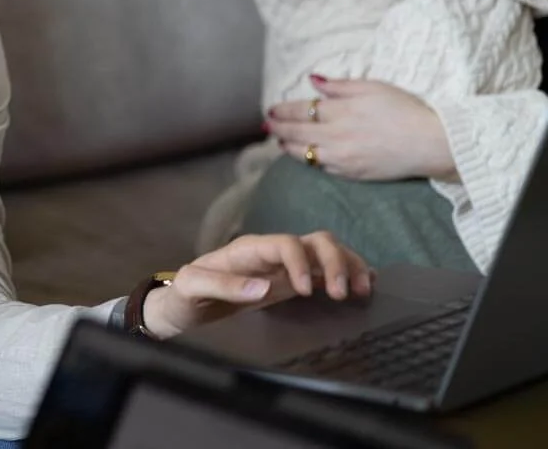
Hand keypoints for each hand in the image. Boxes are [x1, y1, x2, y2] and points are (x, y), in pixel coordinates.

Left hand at [143, 231, 373, 339]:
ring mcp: (283, 266)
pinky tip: (365, 284)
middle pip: (313, 241)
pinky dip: (348, 272)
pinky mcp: (291, 281)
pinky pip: (324, 269)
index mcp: (248, 250)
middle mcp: (270, 253)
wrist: (182, 306)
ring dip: (348, 265)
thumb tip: (264, 289)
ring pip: (325, 251)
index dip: (301, 262)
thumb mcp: (192, 288)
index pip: (285, 243)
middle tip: (344, 293)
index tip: (307, 291)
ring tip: (363, 289)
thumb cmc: (184, 295)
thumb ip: (223, 286)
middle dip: (334, 262)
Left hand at [266, 75, 455, 180]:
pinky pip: (321, 167)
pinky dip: (308, 160)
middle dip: (277, 128)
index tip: (271, 109)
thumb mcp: (373, 87)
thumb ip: (339, 86)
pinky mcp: (351, 174)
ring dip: (287, 146)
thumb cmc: (405, 110)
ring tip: (279, 140)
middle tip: (267, 125)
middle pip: (295, 132)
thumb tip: (313, 81)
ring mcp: (341, 158)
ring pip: (303, 153)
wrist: (431, 144)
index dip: (282, 110)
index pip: (300, 110)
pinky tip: (304, 155)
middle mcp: (335, 136)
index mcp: (340, 111)